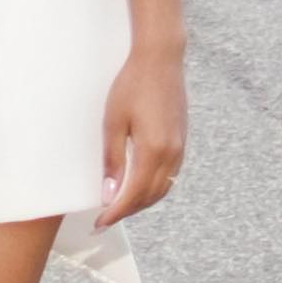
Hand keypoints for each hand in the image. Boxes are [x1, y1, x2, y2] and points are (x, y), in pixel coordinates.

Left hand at [100, 39, 186, 229]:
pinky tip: (139, 186)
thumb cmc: (132, 85)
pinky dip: (154, 188)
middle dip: (127, 212)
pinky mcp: (182, 141)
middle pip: (149, 197)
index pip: (133, 196)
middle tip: (104, 220)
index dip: (115, 213)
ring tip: (119, 206)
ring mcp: (180, 148)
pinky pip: (170, 176)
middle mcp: (171, 154)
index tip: (99, 224)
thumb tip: (109, 195)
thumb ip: (113, 161)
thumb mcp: (114, 122)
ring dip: (141, 202)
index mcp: (153, 151)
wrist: (160, 59)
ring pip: (162, 189)